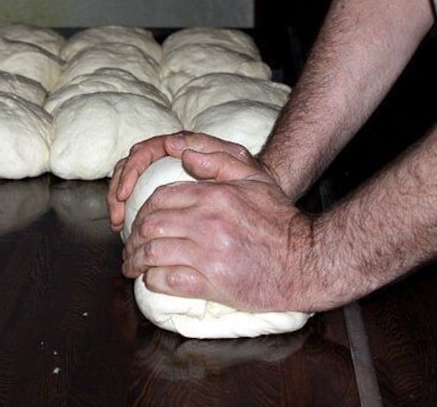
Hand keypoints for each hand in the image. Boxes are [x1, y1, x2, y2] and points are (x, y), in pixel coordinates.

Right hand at [108, 132, 255, 231]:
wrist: (262, 201)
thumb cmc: (252, 182)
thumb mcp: (239, 165)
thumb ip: (212, 153)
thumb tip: (172, 144)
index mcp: (183, 147)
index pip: (146, 151)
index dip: (131, 171)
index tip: (126, 193)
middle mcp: (169, 158)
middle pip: (130, 166)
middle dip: (118, 189)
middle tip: (117, 216)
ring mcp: (163, 176)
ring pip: (128, 183)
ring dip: (118, 203)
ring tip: (119, 226)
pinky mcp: (163, 197)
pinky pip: (137, 201)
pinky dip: (129, 214)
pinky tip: (127, 232)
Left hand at [122, 147, 321, 312]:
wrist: (306, 262)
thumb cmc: (281, 222)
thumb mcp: (255, 179)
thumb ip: (219, 161)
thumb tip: (183, 154)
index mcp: (214, 197)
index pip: (160, 198)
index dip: (142, 211)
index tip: (138, 222)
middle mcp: (207, 223)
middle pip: (150, 226)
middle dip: (133, 238)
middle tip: (130, 247)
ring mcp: (208, 254)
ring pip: (153, 253)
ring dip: (135, 261)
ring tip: (132, 267)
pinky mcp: (212, 283)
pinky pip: (167, 280)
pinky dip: (152, 281)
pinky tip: (151, 280)